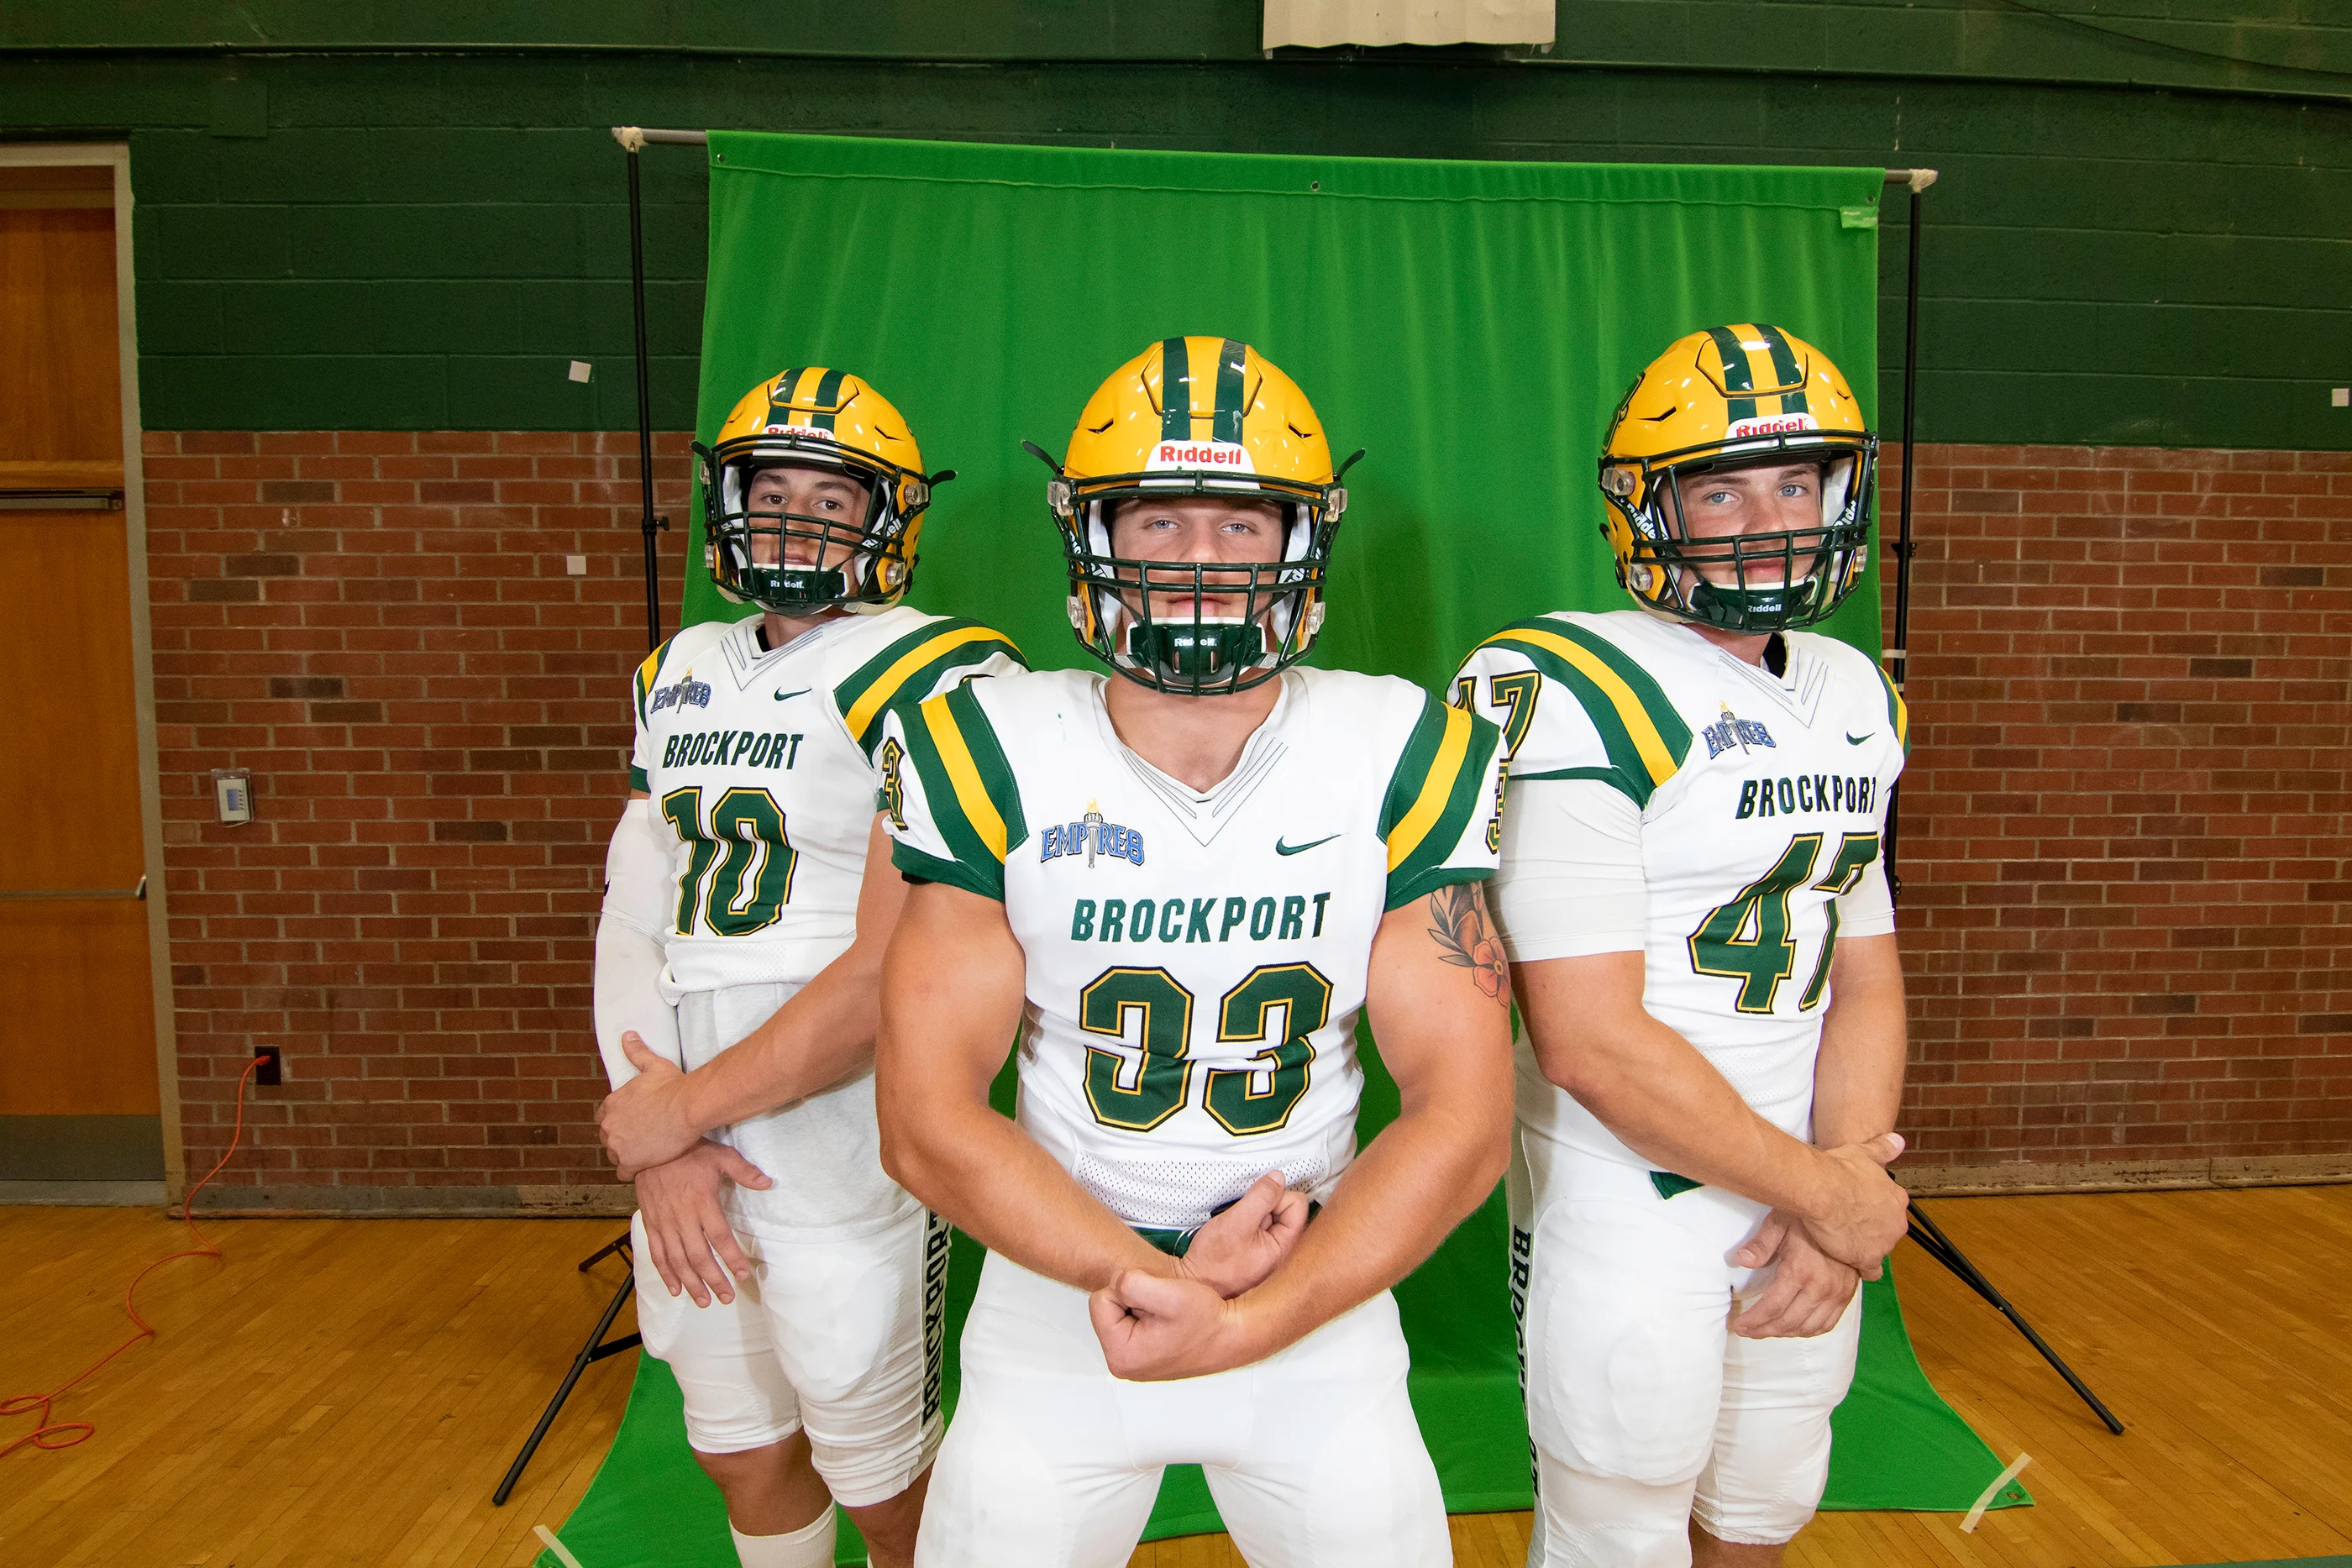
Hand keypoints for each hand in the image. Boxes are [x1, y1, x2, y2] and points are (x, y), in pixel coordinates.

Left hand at [600, 1032, 702, 1179]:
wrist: (688, 1107)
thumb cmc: (673, 1086)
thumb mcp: (653, 1066)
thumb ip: (637, 1053)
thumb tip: (627, 1036)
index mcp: (611, 1104)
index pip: (604, 1117)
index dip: (618, 1121)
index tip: (632, 1123)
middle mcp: (608, 1125)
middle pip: (608, 1138)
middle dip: (621, 1138)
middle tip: (642, 1138)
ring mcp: (618, 1145)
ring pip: (614, 1155)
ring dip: (627, 1155)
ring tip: (646, 1152)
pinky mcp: (630, 1162)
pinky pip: (623, 1173)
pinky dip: (632, 1171)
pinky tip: (645, 1166)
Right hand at [633, 1139, 772, 1306]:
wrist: (650, 1144)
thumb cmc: (690, 1150)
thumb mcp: (721, 1156)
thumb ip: (744, 1172)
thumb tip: (768, 1183)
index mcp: (702, 1202)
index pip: (720, 1237)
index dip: (732, 1258)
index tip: (743, 1274)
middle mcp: (682, 1217)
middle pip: (699, 1256)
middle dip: (713, 1280)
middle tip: (726, 1297)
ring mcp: (664, 1222)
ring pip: (678, 1260)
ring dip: (691, 1283)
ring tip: (704, 1301)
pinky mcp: (651, 1223)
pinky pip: (657, 1254)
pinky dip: (665, 1274)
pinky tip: (676, 1289)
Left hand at [1088, 1268, 1261, 1381]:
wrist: (1230, 1334)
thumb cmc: (1207, 1322)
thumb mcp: (1170, 1294)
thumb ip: (1132, 1283)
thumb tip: (1115, 1281)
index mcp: (1121, 1355)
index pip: (1099, 1301)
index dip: (1129, 1289)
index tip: (1157, 1300)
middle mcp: (1122, 1363)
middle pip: (1105, 1307)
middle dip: (1133, 1298)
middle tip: (1163, 1307)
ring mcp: (1131, 1361)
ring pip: (1117, 1312)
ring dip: (1140, 1304)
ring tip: (1167, 1314)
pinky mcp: (1140, 1354)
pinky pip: (1129, 1321)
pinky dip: (1146, 1314)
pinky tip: (1166, 1320)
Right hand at [1178, 1173, 1309, 1298]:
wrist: (1193, 1284)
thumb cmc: (1213, 1261)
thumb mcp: (1237, 1222)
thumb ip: (1261, 1198)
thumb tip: (1278, 1177)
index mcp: (1285, 1248)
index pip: (1297, 1204)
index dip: (1276, 1196)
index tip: (1254, 1205)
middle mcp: (1282, 1250)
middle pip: (1286, 1207)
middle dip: (1264, 1204)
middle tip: (1244, 1217)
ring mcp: (1269, 1250)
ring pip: (1270, 1214)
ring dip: (1253, 1212)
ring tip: (1236, 1225)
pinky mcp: (1256, 1249)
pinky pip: (1259, 1223)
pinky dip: (1246, 1219)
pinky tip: (1234, 1230)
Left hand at [1731, 1210, 1860, 1337]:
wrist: (1847, 1216)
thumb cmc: (1808, 1218)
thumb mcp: (1780, 1222)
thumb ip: (1761, 1244)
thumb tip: (1741, 1260)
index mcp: (1801, 1271)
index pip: (1773, 1307)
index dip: (1754, 1321)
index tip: (1739, 1325)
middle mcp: (1821, 1288)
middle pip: (1788, 1322)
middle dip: (1764, 1330)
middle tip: (1747, 1331)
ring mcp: (1837, 1294)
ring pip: (1807, 1328)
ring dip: (1784, 1334)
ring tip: (1765, 1330)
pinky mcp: (1846, 1296)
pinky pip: (1826, 1324)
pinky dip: (1808, 1331)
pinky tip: (1793, 1328)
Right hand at [1800, 1133, 1907, 1277]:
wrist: (1822, 1189)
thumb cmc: (1839, 1169)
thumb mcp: (1863, 1152)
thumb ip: (1883, 1149)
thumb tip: (1898, 1141)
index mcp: (1896, 1198)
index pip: (1891, 1210)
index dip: (1874, 1211)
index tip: (1860, 1209)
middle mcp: (1896, 1222)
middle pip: (1887, 1231)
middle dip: (1872, 1230)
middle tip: (1849, 1224)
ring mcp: (1884, 1243)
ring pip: (1878, 1249)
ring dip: (1864, 1247)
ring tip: (1843, 1241)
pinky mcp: (1867, 1258)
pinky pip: (1870, 1271)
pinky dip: (1861, 1268)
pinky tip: (1848, 1260)